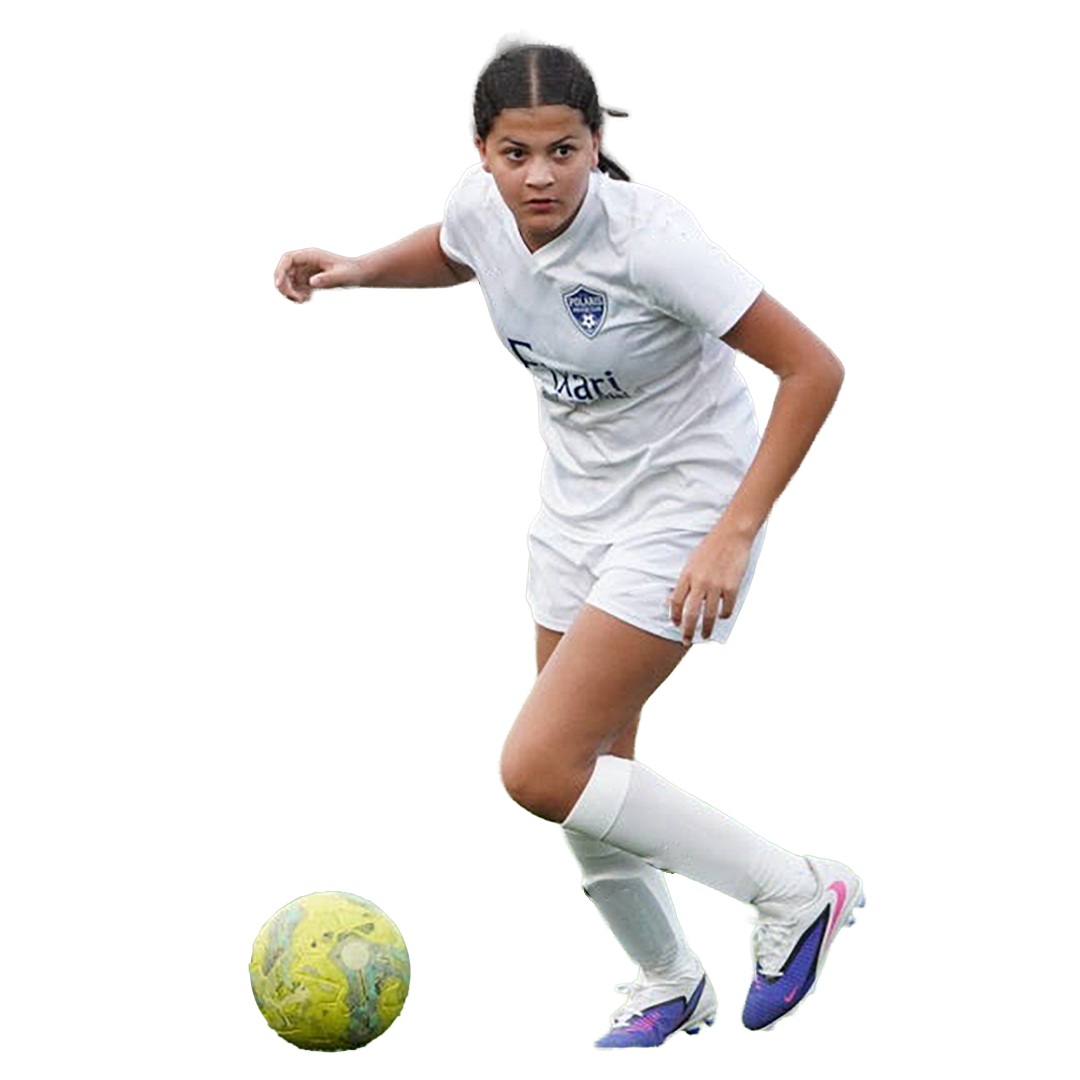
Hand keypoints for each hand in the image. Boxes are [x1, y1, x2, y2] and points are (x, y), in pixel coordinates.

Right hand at [273, 248, 357, 303]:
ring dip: (293, 292)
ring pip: (290, 282)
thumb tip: (311, 282)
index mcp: (311, 255)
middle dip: (286, 286)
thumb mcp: (341, 276)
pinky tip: (310, 296)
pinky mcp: (310, 279)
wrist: (358, 274)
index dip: (280, 271)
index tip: (278, 285)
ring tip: (304, 299)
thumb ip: (327, 279)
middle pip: (286, 272)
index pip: (288, 259)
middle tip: (295, 299)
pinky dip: (301, 295)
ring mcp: (307, 271)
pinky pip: (298, 288)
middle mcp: (306, 262)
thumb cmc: (351, 272)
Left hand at [668, 528, 753, 644]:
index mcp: (687, 575)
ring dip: (706, 629)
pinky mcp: (732, 586)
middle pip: (690, 614)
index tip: (675, 625)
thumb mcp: (691, 562)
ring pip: (709, 615)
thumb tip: (671, 600)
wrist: (731, 535)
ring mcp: (717, 585)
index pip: (676, 602)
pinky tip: (721, 616)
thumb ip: (683, 581)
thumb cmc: (710, 548)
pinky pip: (726, 609)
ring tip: (705, 636)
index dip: (674, 616)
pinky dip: (723, 616)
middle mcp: (700, 582)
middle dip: (687, 631)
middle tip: (686, 641)